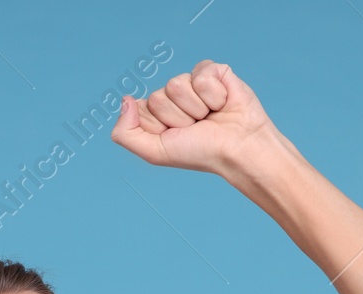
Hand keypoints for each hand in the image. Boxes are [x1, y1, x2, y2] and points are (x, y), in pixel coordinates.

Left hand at [110, 59, 277, 175]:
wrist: (238, 147)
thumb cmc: (200, 153)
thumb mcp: (155, 152)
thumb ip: (126, 134)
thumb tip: (125, 99)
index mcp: (155, 114)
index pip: (139, 108)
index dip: (157, 125)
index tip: (175, 136)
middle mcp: (171, 97)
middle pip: (158, 97)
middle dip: (178, 117)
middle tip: (197, 127)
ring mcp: (191, 82)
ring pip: (176, 84)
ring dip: (196, 107)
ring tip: (210, 116)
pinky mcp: (212, 71)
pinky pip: (200, 74)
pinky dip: (213, 94)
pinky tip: (222, 103)